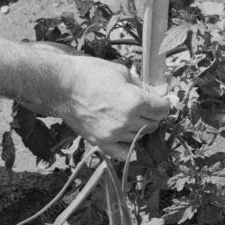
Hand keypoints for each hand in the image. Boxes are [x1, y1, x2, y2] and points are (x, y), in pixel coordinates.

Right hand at [53, 53, 173, 159]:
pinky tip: (123, 134)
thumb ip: (142, 86)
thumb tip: (158, 93)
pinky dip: (127, 145)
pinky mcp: (100, 142)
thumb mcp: (121, 72)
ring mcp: (114, 134)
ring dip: (138, 128)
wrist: (61, 86)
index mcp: (136, 101)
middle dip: (151, 115)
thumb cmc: (90, 73)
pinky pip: (122, 152)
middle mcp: (127, 121)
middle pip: (153, 125)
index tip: (158, 101)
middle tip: (141, 106)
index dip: (162, 103)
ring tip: (126, 115)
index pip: (163, 109)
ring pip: (139, 137)